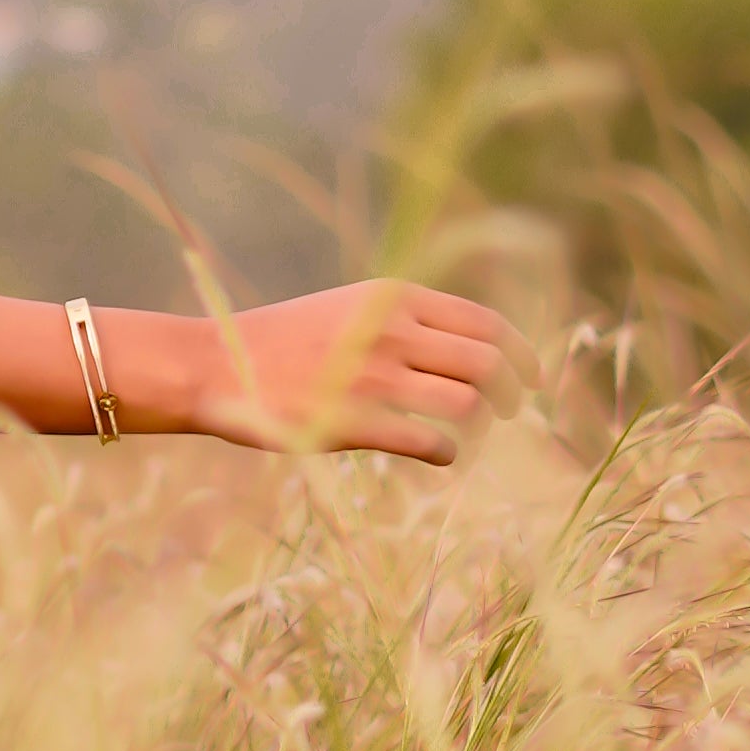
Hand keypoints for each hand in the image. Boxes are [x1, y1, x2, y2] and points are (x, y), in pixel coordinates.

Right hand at [187, 280, 511, 463]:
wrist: (215, 365)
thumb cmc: (284, 340)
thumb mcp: (348, 308)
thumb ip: (405, 320)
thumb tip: (472, 347)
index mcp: (392, 297)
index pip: (484, 322)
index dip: (522, 353)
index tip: (534, 377)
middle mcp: (390, 331)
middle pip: (487, 363)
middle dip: (513, 391)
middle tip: (512, 409)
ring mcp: (373, 378)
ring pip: (467, 404)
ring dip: (478, 424)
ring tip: (466, 431)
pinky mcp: (354, 422)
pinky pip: (430, 443)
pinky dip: (446, 452)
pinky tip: (437, 453)